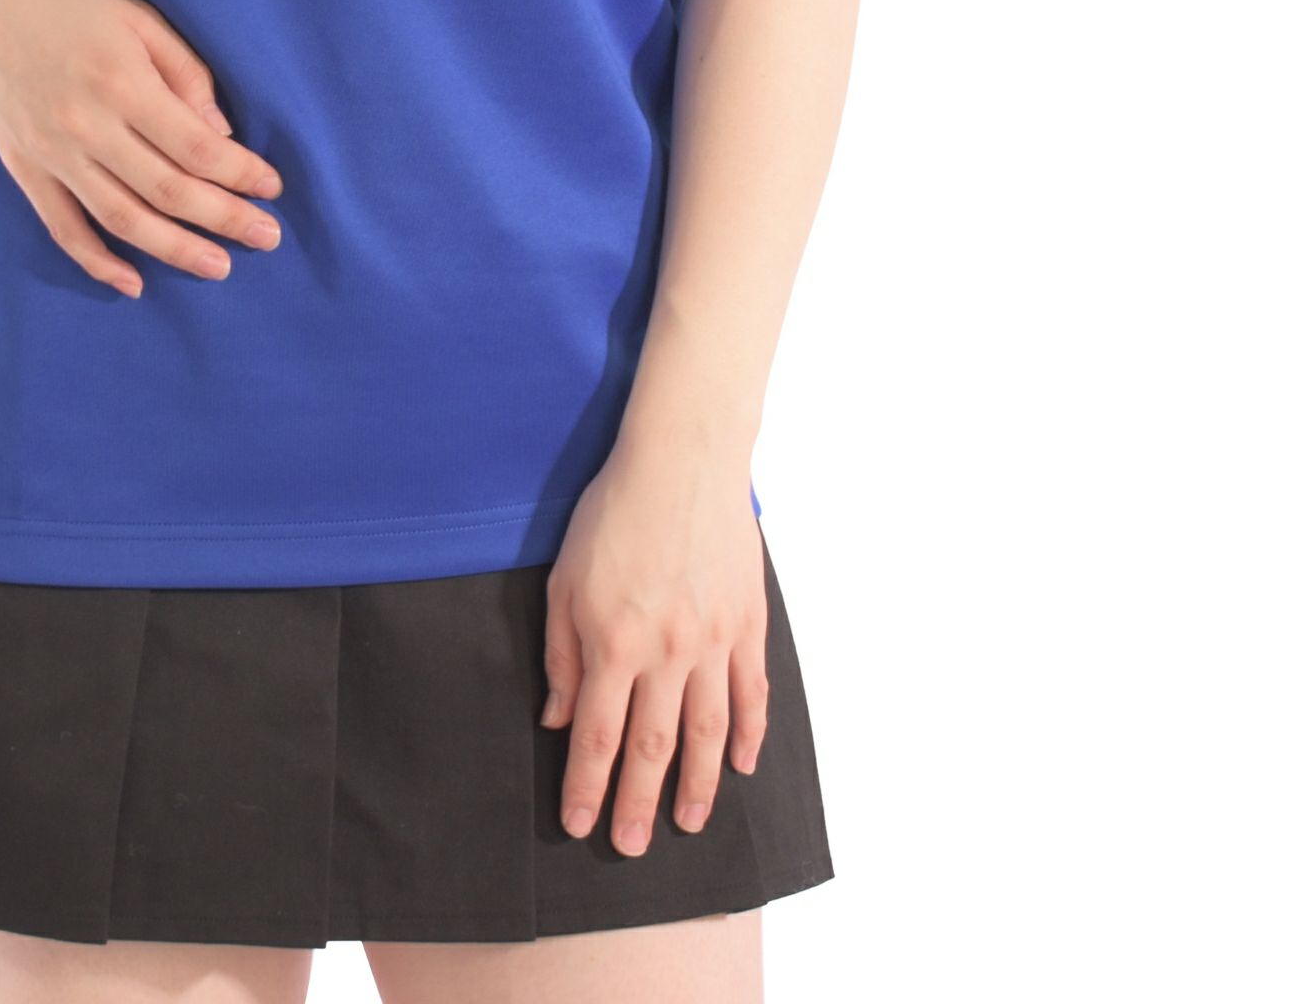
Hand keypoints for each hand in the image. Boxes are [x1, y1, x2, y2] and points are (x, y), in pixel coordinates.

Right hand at [0, 0, 283, 294]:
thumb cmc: (65, 1)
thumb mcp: (136, 15)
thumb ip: (184, 71)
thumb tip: (220, 134)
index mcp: (122, 81)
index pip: (196, 147)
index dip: (240, 174)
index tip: (273, 188)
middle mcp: (87, 125)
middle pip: (168, 190)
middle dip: (224, 219)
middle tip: (267, 238)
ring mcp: (52, 152)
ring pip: (122, 218)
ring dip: (175, 249)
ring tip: (219, 266)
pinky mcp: (24, 167)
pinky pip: (64, 227)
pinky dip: (97, 261)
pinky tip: (132, 282)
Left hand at [541, 434, 767, 853]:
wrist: (682, 462)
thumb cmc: (613, 513)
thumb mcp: (564, 578)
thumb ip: (561, 652)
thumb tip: (558, 717)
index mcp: (613, 642)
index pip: (597, 734)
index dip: (588, 785)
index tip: (580, 824)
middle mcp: (666, 653)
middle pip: (652, 747)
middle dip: (638, 803)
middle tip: (630, 848)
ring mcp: (713, 642)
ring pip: (709, 733)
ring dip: (699, 786)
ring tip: (688, 824)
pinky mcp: (746, 624)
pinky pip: (751, 693)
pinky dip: (749, 734)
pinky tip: (742, 765)